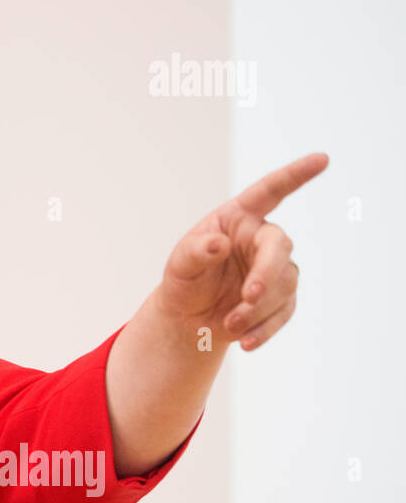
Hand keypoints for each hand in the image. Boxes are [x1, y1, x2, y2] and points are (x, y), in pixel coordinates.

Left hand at [154, 152, 328, 350]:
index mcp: (238, 219)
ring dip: (256, 309)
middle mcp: (262, 240)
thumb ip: (196, 251)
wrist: (188, 318)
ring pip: (282, 286)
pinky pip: (283, 313)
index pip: (269, 192)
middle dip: (267, 273)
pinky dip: (265, 329)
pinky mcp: (281, 300)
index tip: (322, 159)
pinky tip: (247, 343)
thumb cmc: (184, 280)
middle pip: (280, 247)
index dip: (295, 175)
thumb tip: (218, 243)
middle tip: (249, 297)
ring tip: (228, 324)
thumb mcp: (179, 264)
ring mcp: (275, 270)